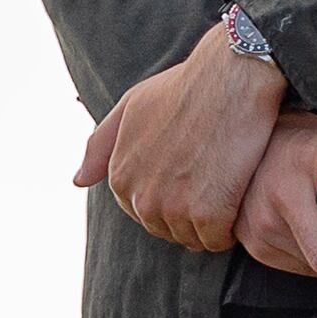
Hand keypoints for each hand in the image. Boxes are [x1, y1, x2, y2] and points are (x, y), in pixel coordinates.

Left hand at [73, 20, 286, 251]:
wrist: (230, 78)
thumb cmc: (183, 88)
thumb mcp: (130, 108)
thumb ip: (101, 146)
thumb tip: (78, 181)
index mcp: (120, 176)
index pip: (138, 212)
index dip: (165, 200)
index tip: (187, 183)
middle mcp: (141, 197)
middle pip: (164, 228)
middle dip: (185, 216)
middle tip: (211, 188)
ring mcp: (173, 207)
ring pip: (190, 237)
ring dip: (208, 225)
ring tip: (226, 193)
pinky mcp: (208, 212)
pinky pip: (216, 239)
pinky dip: (228, 229)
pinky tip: (238, 203)